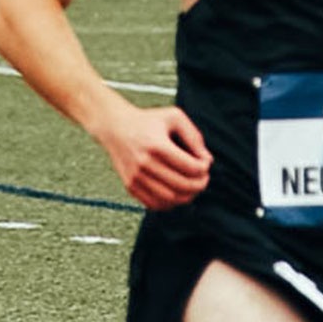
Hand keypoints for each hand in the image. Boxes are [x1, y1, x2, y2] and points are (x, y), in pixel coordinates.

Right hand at [96, 105, 210, 209]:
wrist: (115, 127)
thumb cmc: (148, 121)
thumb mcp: (174, 117)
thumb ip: (194, 137)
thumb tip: (207, 160)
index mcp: (157, 145)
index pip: (191, 167)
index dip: (204, 168)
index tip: (205, 163)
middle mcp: (144, 163)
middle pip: (183, 185)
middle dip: (200, 184)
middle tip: (204, 178)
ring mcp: (136, 177)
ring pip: (170, 198)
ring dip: (188, 196)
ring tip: (192, 186)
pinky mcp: (130, 186)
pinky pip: (155, 204)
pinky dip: (170, 203)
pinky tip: (176, 193)